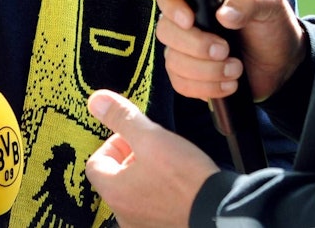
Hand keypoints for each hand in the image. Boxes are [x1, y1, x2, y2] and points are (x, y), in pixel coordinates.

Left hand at [86, 89, 219, 227]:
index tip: (135, 137)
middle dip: (131, 159)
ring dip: (145, 176)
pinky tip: (177, 185)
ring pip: (133, 193)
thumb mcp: (151, 138)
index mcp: (114, 192)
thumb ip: (122, 118)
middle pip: (114, 178)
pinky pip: (150, 207)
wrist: (218, 210)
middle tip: (155, 148)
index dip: (114, 144)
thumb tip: (97, 101)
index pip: (96, 163)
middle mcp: (123, 214)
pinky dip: (158, 194)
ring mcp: (141, 225)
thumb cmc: (185, 178)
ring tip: (169, 165)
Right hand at [155, 0, 305, 101]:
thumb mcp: (270, 4)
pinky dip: (205, 88)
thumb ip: (249, 1)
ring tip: (236, 69)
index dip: (170, 6)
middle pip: (165, 30)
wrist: (283, 63)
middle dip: (195, 46)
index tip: (189, 20)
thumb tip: (223, 15)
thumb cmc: (273, 25)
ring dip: (205, 71)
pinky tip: (229, 86)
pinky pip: (180, 84)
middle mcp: (189, 20)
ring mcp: (187, 49)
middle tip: (225, 50)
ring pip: (172, 61)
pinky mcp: (191, 75)